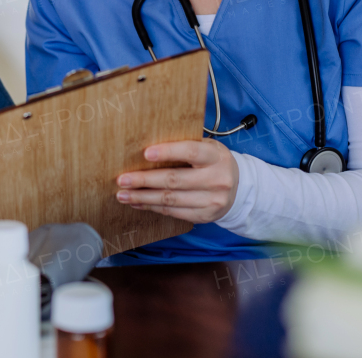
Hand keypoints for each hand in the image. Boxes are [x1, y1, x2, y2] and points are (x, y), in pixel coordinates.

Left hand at [115, 139, 239, 222]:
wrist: (239, 188)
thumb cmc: (213, 162)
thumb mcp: (207, 148)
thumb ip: (185, 146)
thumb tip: (146, 148)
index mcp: (215, 156)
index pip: (191, 152)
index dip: (168, 152)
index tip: (145, 153)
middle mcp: (216, 179)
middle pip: (175, 180)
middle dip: (145, 180)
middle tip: (122, 179)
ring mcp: (212, 200)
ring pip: (171, 199)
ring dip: (143, 198)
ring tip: (123, 195)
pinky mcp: (205, 216)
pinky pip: (174, 212)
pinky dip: (153, 207)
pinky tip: (138, 203)